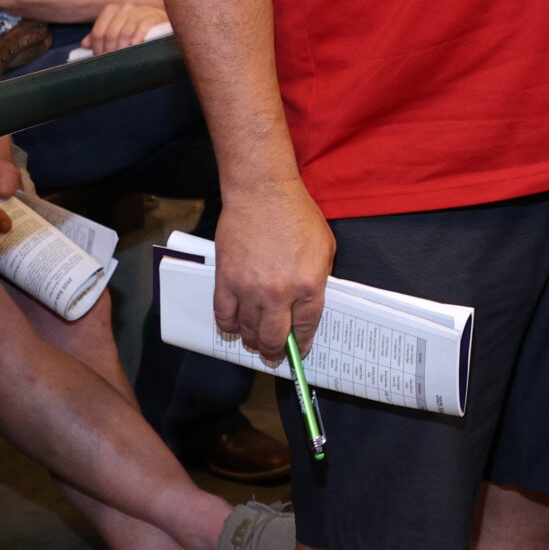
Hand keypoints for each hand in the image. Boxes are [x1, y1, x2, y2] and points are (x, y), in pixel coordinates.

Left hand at [83, 1, 167, 54]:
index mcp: (111, 9)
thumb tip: (85, 44)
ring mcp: (138, 12)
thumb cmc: (135, 25)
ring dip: (122, 49)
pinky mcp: (151, 17)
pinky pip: (141, 30)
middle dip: (109, 51)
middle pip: (110, 34)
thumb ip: (101, 34)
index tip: (100, 58)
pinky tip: (135, 46)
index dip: (97, 48)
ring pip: (124, 34)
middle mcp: (123, 8)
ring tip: (122, 58)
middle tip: (111, 61)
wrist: (161, 19)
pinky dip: (136, 40)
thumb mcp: (117, 26)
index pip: (98, 31)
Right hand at [212, 180, 335, 364]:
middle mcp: (279, 293)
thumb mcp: (325, 247)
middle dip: (276, 352)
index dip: (303, 342)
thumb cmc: (296, 215)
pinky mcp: (226, 281)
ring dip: (252, 341)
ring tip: (256, 343)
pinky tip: (234, 329)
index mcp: (309, 284)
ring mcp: (250, 289)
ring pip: (248, 331)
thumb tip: (308, 304)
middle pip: (274, 337)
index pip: (306, 326)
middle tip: (276, 356)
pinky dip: (228, 327)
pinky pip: (223, 316)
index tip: (301, 349)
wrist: (262, 193)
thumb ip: (319, 278)